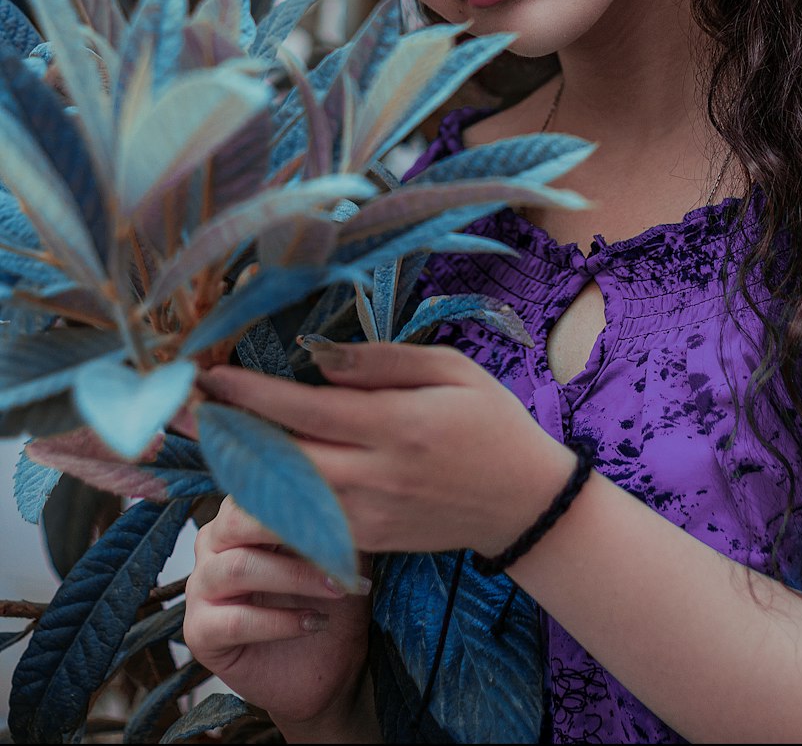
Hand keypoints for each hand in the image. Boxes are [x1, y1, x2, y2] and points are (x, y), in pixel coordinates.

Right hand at [183, 495, 372, 726]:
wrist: (325, 666)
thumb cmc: (330, 598)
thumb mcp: (341, 550)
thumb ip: (336, 517)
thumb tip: (350, 487)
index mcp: (241, 515)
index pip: (257, 489)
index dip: (298, 495)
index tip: (341, 504)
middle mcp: (213, 544)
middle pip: (238, 522)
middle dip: (291, 531)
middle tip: (338, 547)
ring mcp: (201, 587)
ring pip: (239, 567)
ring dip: (295, 577)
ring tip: (338, 589)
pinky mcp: (199, 632)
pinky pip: (235, 620)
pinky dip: (280, 621)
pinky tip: (313, 623)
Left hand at [197, 343, 575, 558]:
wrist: (521, 504)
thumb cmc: (489, 421)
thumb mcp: (452, 369)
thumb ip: (384, 362)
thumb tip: (317, 358)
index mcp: (396, 427)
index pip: (307, 411)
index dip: (252, 395)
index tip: (209, 376)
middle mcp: (374, 476)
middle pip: (280, 461)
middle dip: (226, 434)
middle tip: (182, 408)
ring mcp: (366, 516)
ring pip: (281, 499)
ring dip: (236, 470)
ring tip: (205, 436)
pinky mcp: (364, 541)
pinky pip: (300, 523)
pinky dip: (266, 502)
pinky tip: (243, 476)